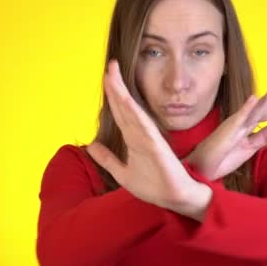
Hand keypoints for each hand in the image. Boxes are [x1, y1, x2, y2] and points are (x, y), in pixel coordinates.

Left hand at [86, 59, 202, 213]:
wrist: (176, 199)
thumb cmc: (154, 186)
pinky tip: (126, 100)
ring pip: (131, 110)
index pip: (120, 111)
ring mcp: (148, 138)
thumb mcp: (122, 173)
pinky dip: (135, 112)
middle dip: (116, 86)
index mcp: (133, 138)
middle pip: (124, 105)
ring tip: (114, 74)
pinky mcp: (156, 146)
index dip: (112, 94)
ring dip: (122, 92)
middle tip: (110, 65)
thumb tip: (90, 145)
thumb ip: (107, 159)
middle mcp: (140, 134)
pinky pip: (143, 126)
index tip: (106, 76)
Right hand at [185, 72, 266, 180]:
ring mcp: (236, 124)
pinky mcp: (228, 130)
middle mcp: (245, 121)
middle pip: (266, 105)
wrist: (203, 167)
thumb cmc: (224, 157)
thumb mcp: (250, 148)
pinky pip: (239, 118)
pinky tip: (255, 98)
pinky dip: (247, 108)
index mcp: (251, 126)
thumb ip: (265, 137)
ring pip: (256, 108)